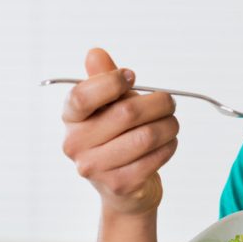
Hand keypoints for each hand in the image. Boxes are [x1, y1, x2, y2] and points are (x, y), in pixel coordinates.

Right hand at [60, 48, 178, 215]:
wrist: (124, 187)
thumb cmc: (117, 136)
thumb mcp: (109, 106)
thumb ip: (104, 79)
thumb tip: (95, 53)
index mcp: (71, 119)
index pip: (82, 96)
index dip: (111, 82)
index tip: (132, 76)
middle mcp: (75, 144)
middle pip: (127, 113)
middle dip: (159, 103)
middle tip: (170, 102)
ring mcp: (96, 168)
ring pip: (147, 135)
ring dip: (169, 125)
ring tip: (171, 123)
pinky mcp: (120, 184)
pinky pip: (156, 156)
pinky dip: (169, 145)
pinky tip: (167, 142)